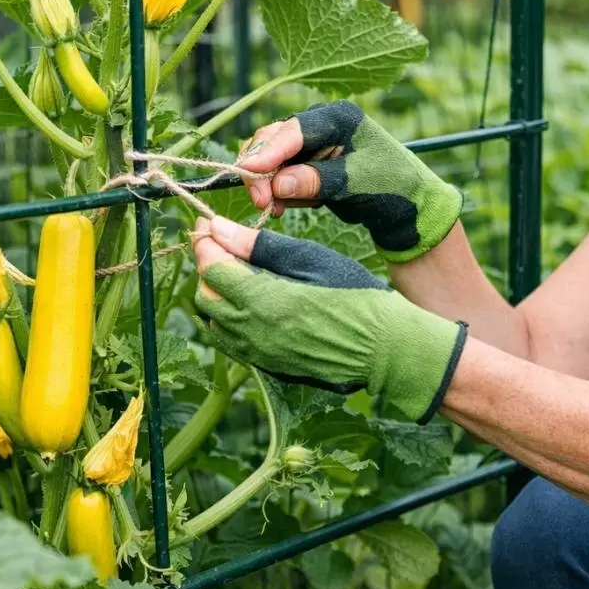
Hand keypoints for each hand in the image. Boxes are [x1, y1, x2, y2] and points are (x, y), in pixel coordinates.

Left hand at [193, 215, 467, 423]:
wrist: (383, 346)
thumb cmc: (354, 293)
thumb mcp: (309, 258)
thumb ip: (259, 245)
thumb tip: (218, 228)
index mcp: (263, 300)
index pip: (212, 269)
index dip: (205, 243)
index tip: (209, 225)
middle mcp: (252, 332)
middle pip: (205, 296)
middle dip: (207, 267)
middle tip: (221, 244)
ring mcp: (258, 353)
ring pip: (214, 321)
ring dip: (216, 293)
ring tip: (236, 269)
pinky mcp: (267, 364)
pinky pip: (231, 340)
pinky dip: (228, 317)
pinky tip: (249, 300)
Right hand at [237, 101, 462, 262]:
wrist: (406, 207)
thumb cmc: (391, 187)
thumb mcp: (357, 183)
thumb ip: (318, 180)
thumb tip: (278, 184)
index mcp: (338, 118)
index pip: (295, 130)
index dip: (269, 150)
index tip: (249, 171)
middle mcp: (320, 125)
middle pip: (275, 139)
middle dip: (263, 170)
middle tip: (260, 201)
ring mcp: (312, 145)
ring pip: (272, 159)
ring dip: (267, 184)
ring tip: (274, 209)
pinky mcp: (307, 165)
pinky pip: (280, 176)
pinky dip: (276, 193)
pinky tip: (281, 208)